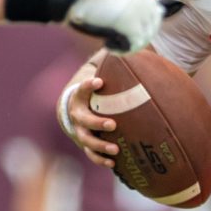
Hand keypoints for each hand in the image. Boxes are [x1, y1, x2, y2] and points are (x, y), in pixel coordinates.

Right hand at [60, 52, 118, 168]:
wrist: (75, 110)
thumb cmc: (96, 93)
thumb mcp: (102, 77)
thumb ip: (114, 65)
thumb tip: (136, 47)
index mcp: (80, 97)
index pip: (81, 89)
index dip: (88, 86)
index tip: (99, 82)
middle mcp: (77, 115)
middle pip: (84, 119)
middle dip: (97, 122)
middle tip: (112, 124)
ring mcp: (80, 131)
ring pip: (86, 140)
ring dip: (100, 145)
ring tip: (115, 148)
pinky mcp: (86, 144)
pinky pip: (91, 154)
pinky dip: (101, 159)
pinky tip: (114, 163)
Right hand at [63, 0, 160, 51]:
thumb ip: (128, 2)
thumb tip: (155, 13)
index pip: (154, 13)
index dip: (144, 27)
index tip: (128, 34)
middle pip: (152, 27)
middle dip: (139, 38)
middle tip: (121, 42)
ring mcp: (139, 11)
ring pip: (144, 38)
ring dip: (129, 45)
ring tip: (111, 43)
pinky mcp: (130, 24)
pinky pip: (134, 45)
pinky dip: (121, 49)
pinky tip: (107, 45)